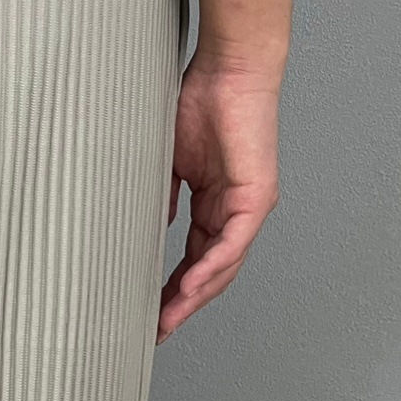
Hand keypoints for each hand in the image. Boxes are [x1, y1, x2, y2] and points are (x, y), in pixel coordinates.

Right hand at [158, 53, 282, 342]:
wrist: (228, 70)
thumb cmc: (199, 102)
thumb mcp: (168, 158)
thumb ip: (160, 193)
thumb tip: (145, 225)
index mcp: (213, 204)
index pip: (193, 257)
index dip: (171, 287)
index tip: (147, 311)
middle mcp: (234, 212)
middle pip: (210, 273)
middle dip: (181, 305)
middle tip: (155, 330)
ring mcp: (247, 207)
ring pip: (222, 266)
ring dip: (194, 297)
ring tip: (167, 320)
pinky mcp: (256, 197)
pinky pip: (231, 243)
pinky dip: (210, 267)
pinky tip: (189, 287)